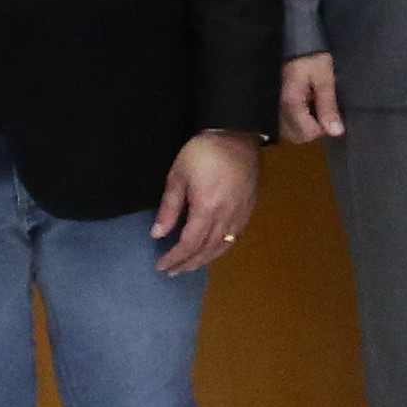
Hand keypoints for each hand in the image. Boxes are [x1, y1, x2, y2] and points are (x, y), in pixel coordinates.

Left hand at [151, 129, 259, 276]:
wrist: (236, 135)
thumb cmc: (202, 152)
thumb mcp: (178, 176)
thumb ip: (169, 207)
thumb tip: (158, 234)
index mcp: (207, 209)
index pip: (189, 243)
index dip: (174, 257)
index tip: (160, 265)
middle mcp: (226, 216)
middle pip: (207, 249)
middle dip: (188, 263)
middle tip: (172, 271)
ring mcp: (240, 214)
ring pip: (222, 246)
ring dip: (204, 260)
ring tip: (189, 266)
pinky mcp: (248, 209)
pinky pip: (235, 237)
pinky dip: (221, 248)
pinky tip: (212, 250)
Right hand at [278, 51, 344, 143]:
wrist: (292, 42)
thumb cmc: (310, 57)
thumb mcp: (324, 78)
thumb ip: (328, 105)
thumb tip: (336, 132)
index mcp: (290, 103)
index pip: (308, 133)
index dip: (324, 127)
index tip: (330, 111)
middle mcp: (278, 110)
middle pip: (299, 136)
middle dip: (315, 128)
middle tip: (323, 109)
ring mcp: (274, 109)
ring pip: (292, 132)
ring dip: (306, 125)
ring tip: (314, 106)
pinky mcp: (275, 107)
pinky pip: (286, 124)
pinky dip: (298, 121)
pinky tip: (306, 107)